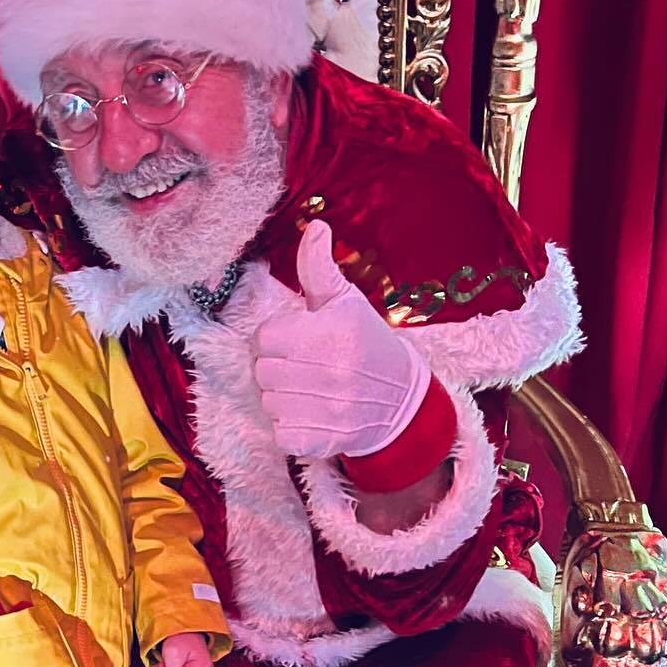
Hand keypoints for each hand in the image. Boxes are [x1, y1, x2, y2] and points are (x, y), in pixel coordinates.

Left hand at [252, 221, 429, 459]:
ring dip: (283, 397)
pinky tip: (313, 413)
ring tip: (311, 390)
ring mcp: (326, 409)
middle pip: (262, 370)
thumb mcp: (346, 302)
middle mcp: (328, 371)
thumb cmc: (368, 344)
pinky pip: (281, 432)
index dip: (278, 338)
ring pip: (268, 401)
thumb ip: (318, 268)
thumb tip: (315, 227)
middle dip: (278, 367)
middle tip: (306, 366)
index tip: (301, 341)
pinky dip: (291, 426)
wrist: (404, 401)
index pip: (264, 337)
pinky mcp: (322, 440)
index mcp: (327, 333)